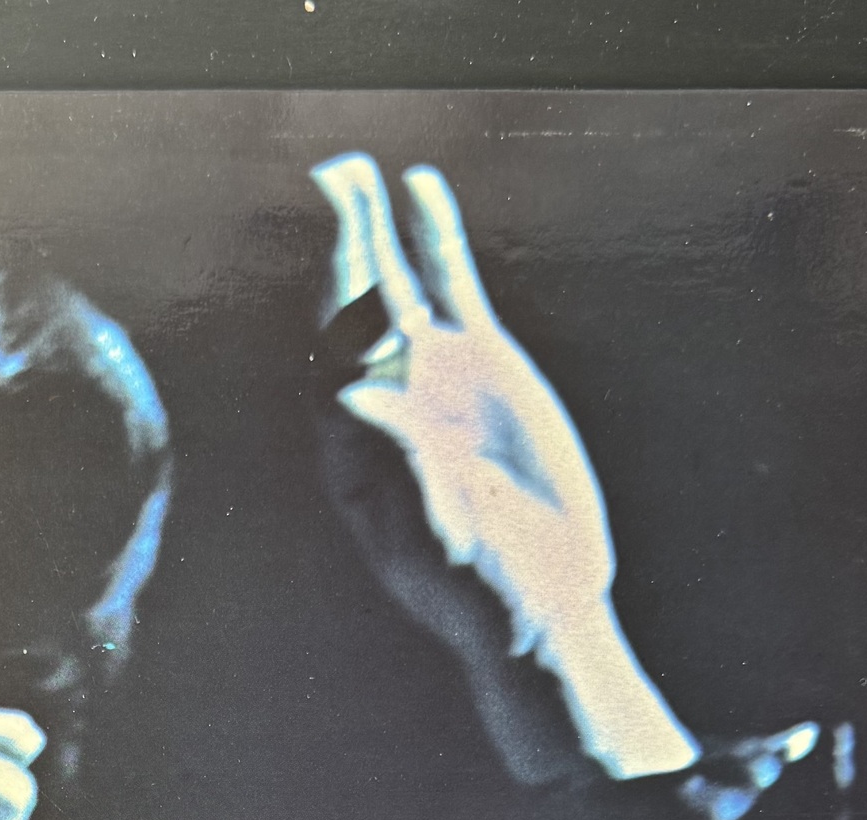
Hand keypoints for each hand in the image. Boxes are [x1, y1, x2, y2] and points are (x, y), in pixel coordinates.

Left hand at [310, 153, 697, 781]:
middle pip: (352, 312)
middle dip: (342, 245)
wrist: (539, 601)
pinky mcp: (482, 367)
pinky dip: (435, 239)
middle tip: (336, 175)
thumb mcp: (442, 525)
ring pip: (395, 289)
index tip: (331, 251)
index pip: (330, 362)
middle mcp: (386, 405)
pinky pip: (451, 289)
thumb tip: (356, 398)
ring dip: (376, 230)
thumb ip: (404, 458)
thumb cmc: (483, 585)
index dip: (326, 301)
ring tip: (358, 170)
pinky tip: (422, 189)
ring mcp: (432, 379)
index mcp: (357, 448)